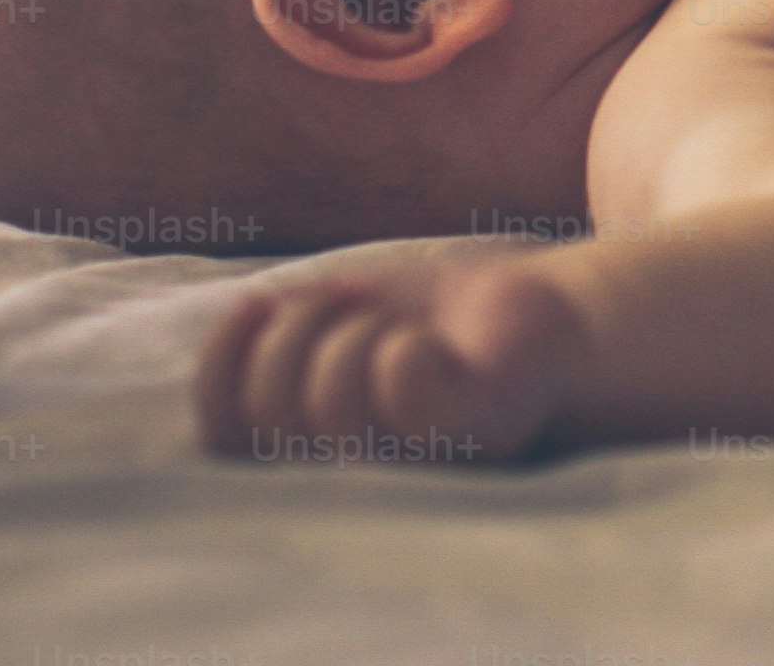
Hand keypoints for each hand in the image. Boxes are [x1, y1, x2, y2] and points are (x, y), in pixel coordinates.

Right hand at [196, 244, 591, 466]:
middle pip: (265, 414)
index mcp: (319, 447)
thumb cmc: (446, 321)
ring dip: (350, 332)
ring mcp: (416, 461)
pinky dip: (401, 344)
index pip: (222, 437)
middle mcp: (359, 470)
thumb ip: (293, 326)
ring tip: (392, 320)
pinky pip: (400, 389)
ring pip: (326, 404)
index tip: (258, 303)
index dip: (220, 368)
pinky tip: (429, 339)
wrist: (553, 315)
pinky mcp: (473, 435)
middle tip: (348, 302)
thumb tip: (250, 314)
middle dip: (293, 333)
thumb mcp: (354, 312)